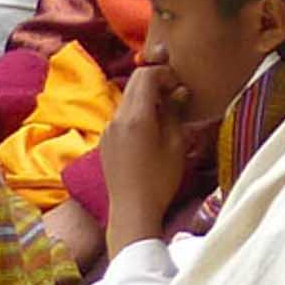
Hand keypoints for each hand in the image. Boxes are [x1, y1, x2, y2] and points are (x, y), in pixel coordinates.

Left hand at [95, 64, 192, 249]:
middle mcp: (117, 118)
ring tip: (164, 116)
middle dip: (155, 83)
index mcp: (135, 116)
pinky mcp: (105, 141)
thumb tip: (178, 92)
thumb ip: (175, 112)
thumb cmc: (160, 180)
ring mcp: (108, 129)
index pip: (146, 75)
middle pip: (134, 83)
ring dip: (145, 98)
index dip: (165, 74)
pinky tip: (149, 132)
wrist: (132, 211)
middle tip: (175, 97)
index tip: (180, 87)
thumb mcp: (176, 144)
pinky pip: (121, 116)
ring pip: (127, 99)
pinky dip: (136, 113)